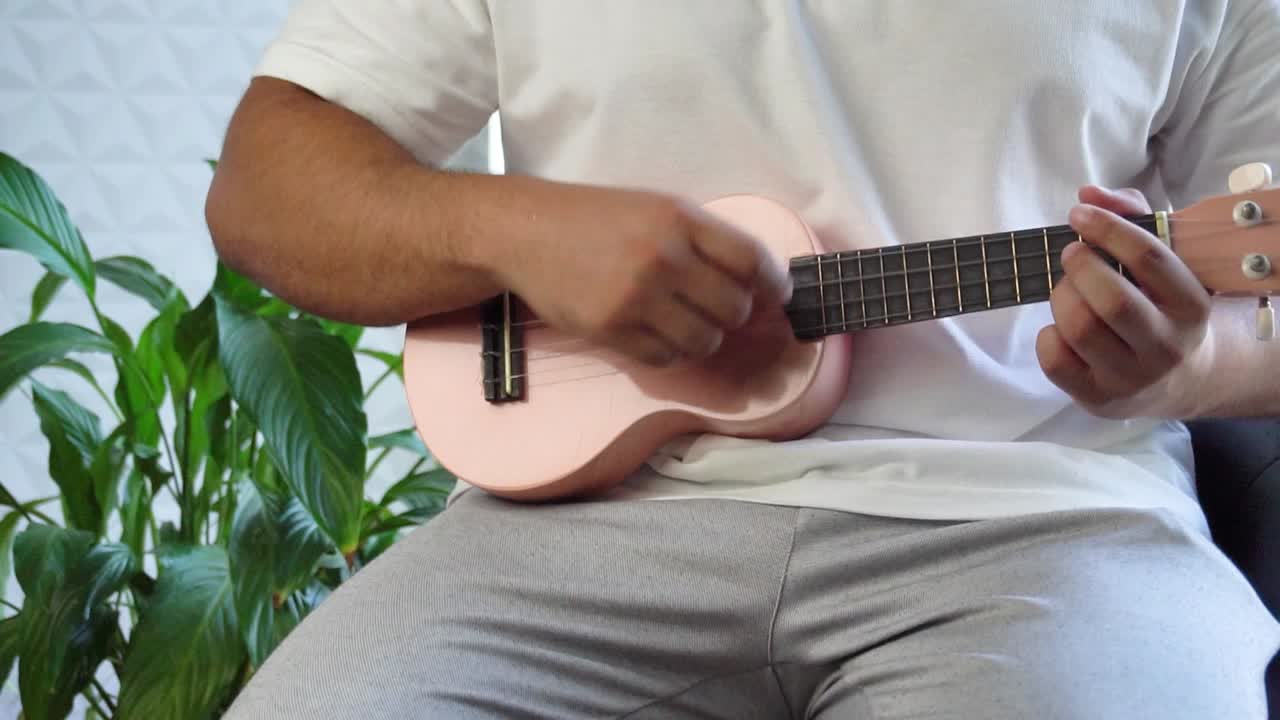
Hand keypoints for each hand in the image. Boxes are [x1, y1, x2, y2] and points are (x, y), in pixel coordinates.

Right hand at [494, 183, 791, 366]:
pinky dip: (669, 352)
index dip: (773, 285)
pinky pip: (665, 357)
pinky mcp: (610, 328)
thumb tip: (755, 282)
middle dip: (733, 315)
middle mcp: (662, 257)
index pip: (751, 261)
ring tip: (685, 324)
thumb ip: (701, 238)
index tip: (776, 297)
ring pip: (704, 340)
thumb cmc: (593, 218)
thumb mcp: (653, 207)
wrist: (523, 232)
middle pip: (734, 307)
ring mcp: (636, 296)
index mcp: (679, 219)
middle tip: (717, 310)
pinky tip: (655, 334)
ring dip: (703, 338)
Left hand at [1035, 185, 1213, 418]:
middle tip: (1071, 255)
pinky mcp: (1099, 397)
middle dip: (1079, 266)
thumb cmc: (1160, 305)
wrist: (1177, 379)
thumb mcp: (1162, 260)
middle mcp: (1167, 345)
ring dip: (1061, 297)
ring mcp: (1133, 376)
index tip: (1079, 216)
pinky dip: (1047, 335)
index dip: (1107, 229)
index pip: (1149, 258)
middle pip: (1111, 300)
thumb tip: (1089, 194)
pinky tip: (1060, 328)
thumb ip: (1131, 215)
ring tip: (1067, 290)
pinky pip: (1055, 360)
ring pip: (1080, 329)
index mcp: (1192, 305)